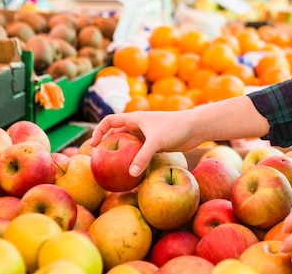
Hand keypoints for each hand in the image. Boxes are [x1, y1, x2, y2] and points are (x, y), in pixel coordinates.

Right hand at [91, 96, 271, 176]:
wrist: (196, 127)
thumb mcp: (157, 141)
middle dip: (107, 144)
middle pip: (117, 133)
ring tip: (112, 168)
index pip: (110, 121)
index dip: (99, 131)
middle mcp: (140, 126)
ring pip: (129, 144)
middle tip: (98, 160)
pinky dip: (134, 159)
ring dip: (121, 153)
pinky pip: (140, 151)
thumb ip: (143, 157)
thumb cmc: (176, 128)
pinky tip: (132, 171)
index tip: (95, 145)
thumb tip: (131, 174)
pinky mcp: (157, 144)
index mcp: (135, 118)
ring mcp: (148, 135)